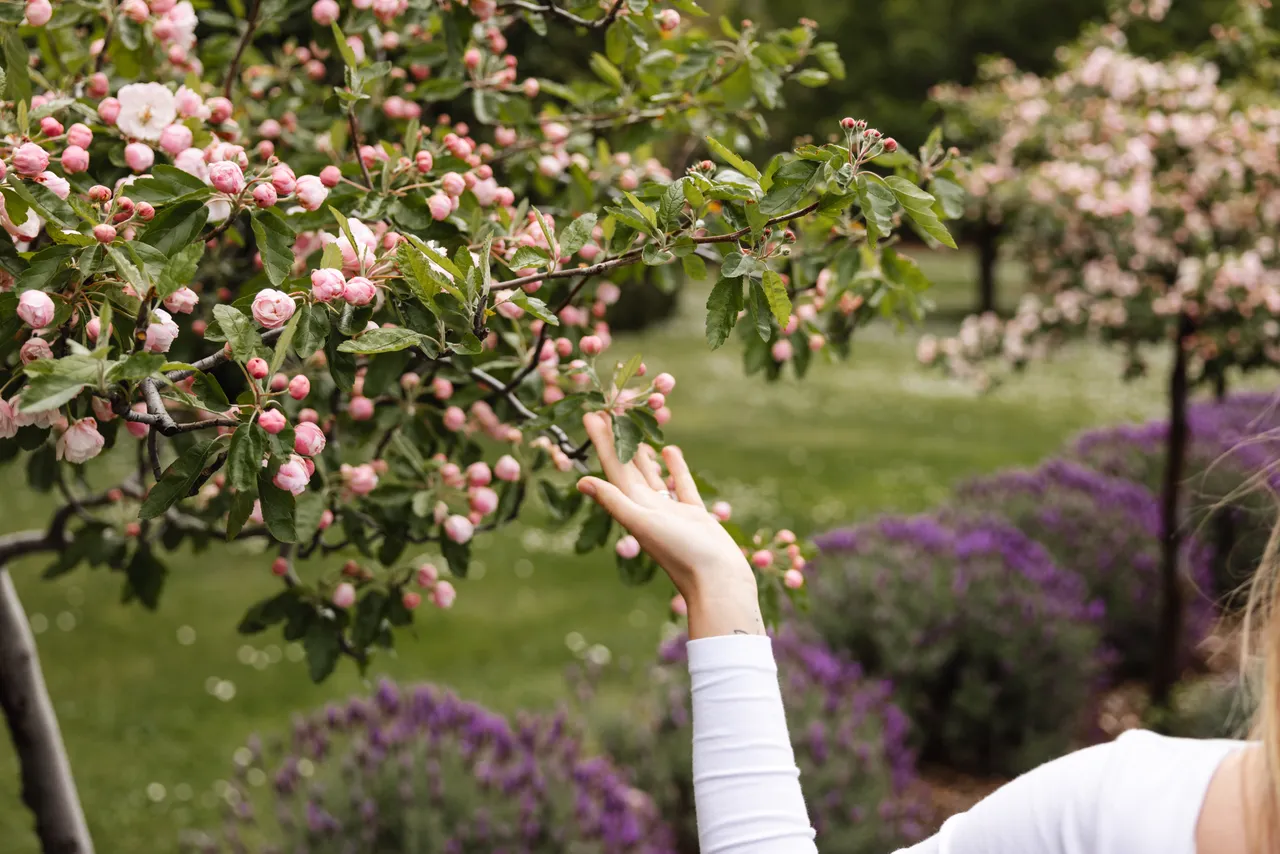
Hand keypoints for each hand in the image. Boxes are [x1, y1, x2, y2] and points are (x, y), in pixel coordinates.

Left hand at [576, 412, 763, 638]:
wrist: (718, 581)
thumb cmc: (681, 554)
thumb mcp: (644, 524)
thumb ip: (616, 502)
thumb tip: (581, 482)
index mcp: (634, 508)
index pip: (612, 468)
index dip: (601, 442)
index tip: (591, 415)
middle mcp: (648, 508)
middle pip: (628, 467)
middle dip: (617, 440)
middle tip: (609, 410)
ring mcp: (671, 511)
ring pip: (652, 475)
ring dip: (642, 453)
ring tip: (635, 428)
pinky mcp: (694, 515)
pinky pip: (681, 485)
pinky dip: (675, 468)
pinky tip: (670, 450)